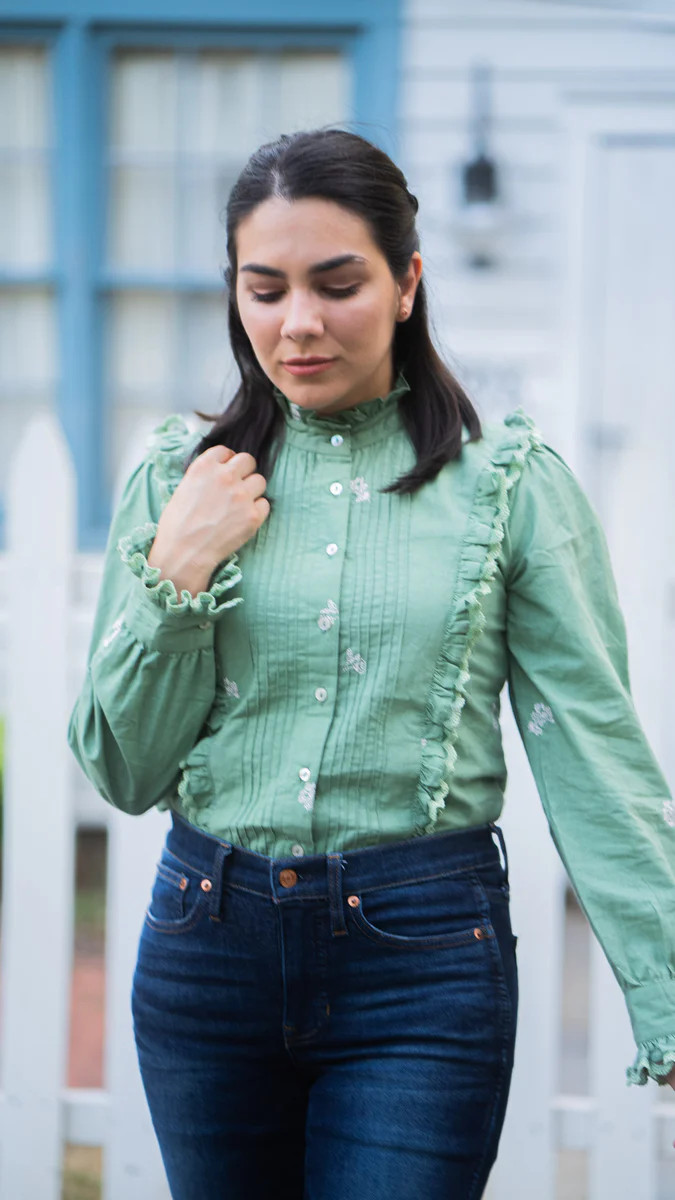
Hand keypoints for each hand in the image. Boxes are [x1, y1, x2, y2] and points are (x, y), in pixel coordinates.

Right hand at [147, 445, 269, 594]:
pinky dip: (257, 510)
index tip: (225, 472)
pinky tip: (243, 519)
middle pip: (248, 461)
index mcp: (204, 467)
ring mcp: (241, 495)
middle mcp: (225, 476)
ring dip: (252, 490)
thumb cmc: (177, 525)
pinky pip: (265, 504)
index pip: (226, 451)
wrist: (183, 553)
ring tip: (240, 505)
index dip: (227, 462)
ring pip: (260, 481)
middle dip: (244, 472)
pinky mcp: (253, 515)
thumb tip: (220, 472)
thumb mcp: (184, 489)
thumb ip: (205, 476)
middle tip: (237, 486)